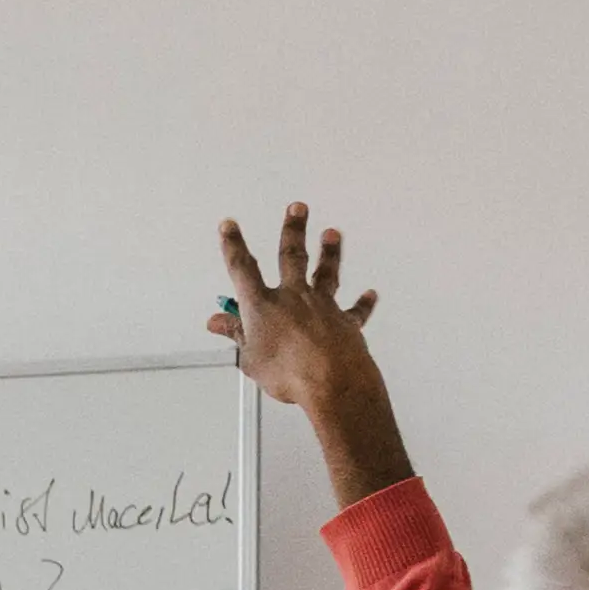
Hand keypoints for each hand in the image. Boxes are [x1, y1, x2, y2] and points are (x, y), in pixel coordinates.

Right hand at [210, 205, 415, 502]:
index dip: (233, 245)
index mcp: (262, 307)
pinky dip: (363, 303)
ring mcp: (322, 306)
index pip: (242, 269)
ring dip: (329, 252)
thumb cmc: (289, 373)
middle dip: (293, 229)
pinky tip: (371, 294)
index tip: (229, 225)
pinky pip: (356, 310)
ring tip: (331, 234)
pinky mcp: (345, 321)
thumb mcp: (250, 359)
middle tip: (297, 208)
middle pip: (291, 256)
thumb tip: (217, 323)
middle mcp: (293, 298)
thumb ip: (236, 335)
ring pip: (326, 272)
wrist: (332, 381)